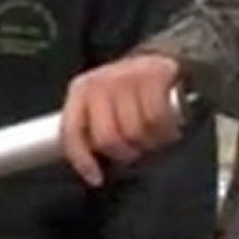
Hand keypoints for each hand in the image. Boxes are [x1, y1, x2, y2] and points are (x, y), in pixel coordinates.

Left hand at [61, 54, 182, 187]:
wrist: (159, 61)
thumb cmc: (127, 93)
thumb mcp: (101, 105)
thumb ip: (92, 129)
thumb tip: (92, 169)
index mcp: (81, 91)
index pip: (71, 131)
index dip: (82, 160)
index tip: (95, 177)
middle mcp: (99, 83)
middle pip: (107, 139)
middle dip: (125, 153)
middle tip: (135, 149)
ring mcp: (125, 78)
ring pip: (135, 132)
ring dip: (149, 142)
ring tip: (153, 135)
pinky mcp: (152, 77)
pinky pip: (156, 120)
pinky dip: (165, 131)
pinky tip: (167, 129)